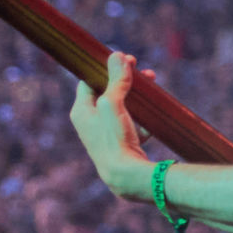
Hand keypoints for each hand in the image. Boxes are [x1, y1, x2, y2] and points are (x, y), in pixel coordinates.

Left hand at [70, 51, 154, 200]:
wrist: (125, 176)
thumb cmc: (114, 139)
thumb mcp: (113, 104)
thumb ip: (116, 80)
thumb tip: (116, 56)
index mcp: (81, 111)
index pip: (89, 80)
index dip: (106, 68)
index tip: (124, 59)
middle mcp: (89, 122)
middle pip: (107, 92)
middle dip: (126, 80)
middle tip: (143, 71)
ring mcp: (104, 134)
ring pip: (122, 107)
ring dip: (137, 96)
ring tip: (152, 85)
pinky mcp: (120, 144)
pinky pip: (132, 124)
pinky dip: (142, 118)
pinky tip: (152, 118)